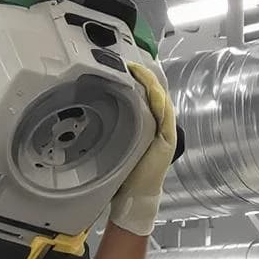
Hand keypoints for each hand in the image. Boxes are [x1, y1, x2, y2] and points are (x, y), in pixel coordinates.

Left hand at [107, 61, 178, 237]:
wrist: (133, 195)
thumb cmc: (125, 172)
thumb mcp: (115, 142)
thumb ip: (111, 126)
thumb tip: (91, 110)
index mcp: (147, 124)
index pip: (147, 94)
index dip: (139, 78)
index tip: (125, 66)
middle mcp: (159, 125)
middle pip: (156, 93)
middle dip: (144, 75)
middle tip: (129, 63)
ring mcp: (165, 131)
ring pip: (162, 100)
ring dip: (151, 83)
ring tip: (138, 70)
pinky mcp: (168, 140)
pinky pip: (166, 115)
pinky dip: (159, 101)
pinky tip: (151, 90)